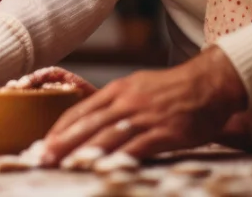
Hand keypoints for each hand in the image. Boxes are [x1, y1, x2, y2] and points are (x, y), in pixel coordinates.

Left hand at [43, 46, 247, 162]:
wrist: (209, 84)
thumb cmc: (172, 89)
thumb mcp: (137, 87)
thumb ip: (115, 103)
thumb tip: (91, 120)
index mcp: (118, 90)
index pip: (81, 110)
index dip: (61, 127)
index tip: (43, 143)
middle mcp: (127, 101)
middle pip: (88, 124)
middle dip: (62, 142)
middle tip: (42, 157)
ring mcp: (146, 117)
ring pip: (107, 135)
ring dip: (83, 152)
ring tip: (64, 165)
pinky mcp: (165, 132)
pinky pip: (137, 147)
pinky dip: (119, 158)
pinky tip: (104, 168)